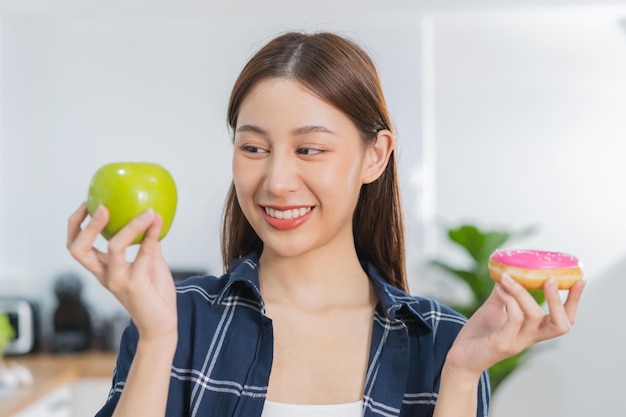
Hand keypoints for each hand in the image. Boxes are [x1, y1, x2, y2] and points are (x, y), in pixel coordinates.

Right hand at [67, 203, 177, 342]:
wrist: (161, 324)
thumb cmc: (154, 294)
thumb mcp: (149, 264)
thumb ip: (147, 243)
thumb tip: (152, 217)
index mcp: (103, 270)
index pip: (77, 247)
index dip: (76, 225)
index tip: (86, 204)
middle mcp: (105, 275)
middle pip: (79, 249)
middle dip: (85, 226)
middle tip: (101, 207)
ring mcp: (118, 280)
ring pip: (114, 247)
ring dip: (130, 226)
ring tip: (145, 211)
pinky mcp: (136, 284)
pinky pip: (144, 254)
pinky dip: (151, 235)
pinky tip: (158, 222)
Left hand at [445, 274, 584, 377]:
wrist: (459, 357)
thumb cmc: (478, 335)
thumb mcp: (494, 310)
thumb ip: (504, 294)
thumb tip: (508, 271)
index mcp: (533, 331)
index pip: (564, 319)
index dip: (574, 302)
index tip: (580, 280)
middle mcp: (530, 338)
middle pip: (561, 324)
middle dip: (558, 300)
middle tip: (550, 279)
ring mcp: (517, 342)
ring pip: (535, 316)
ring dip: (523, 292)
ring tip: (509, 278)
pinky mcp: (502, 343)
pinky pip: (514, 318)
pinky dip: (510, 300)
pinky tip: (500, 289)